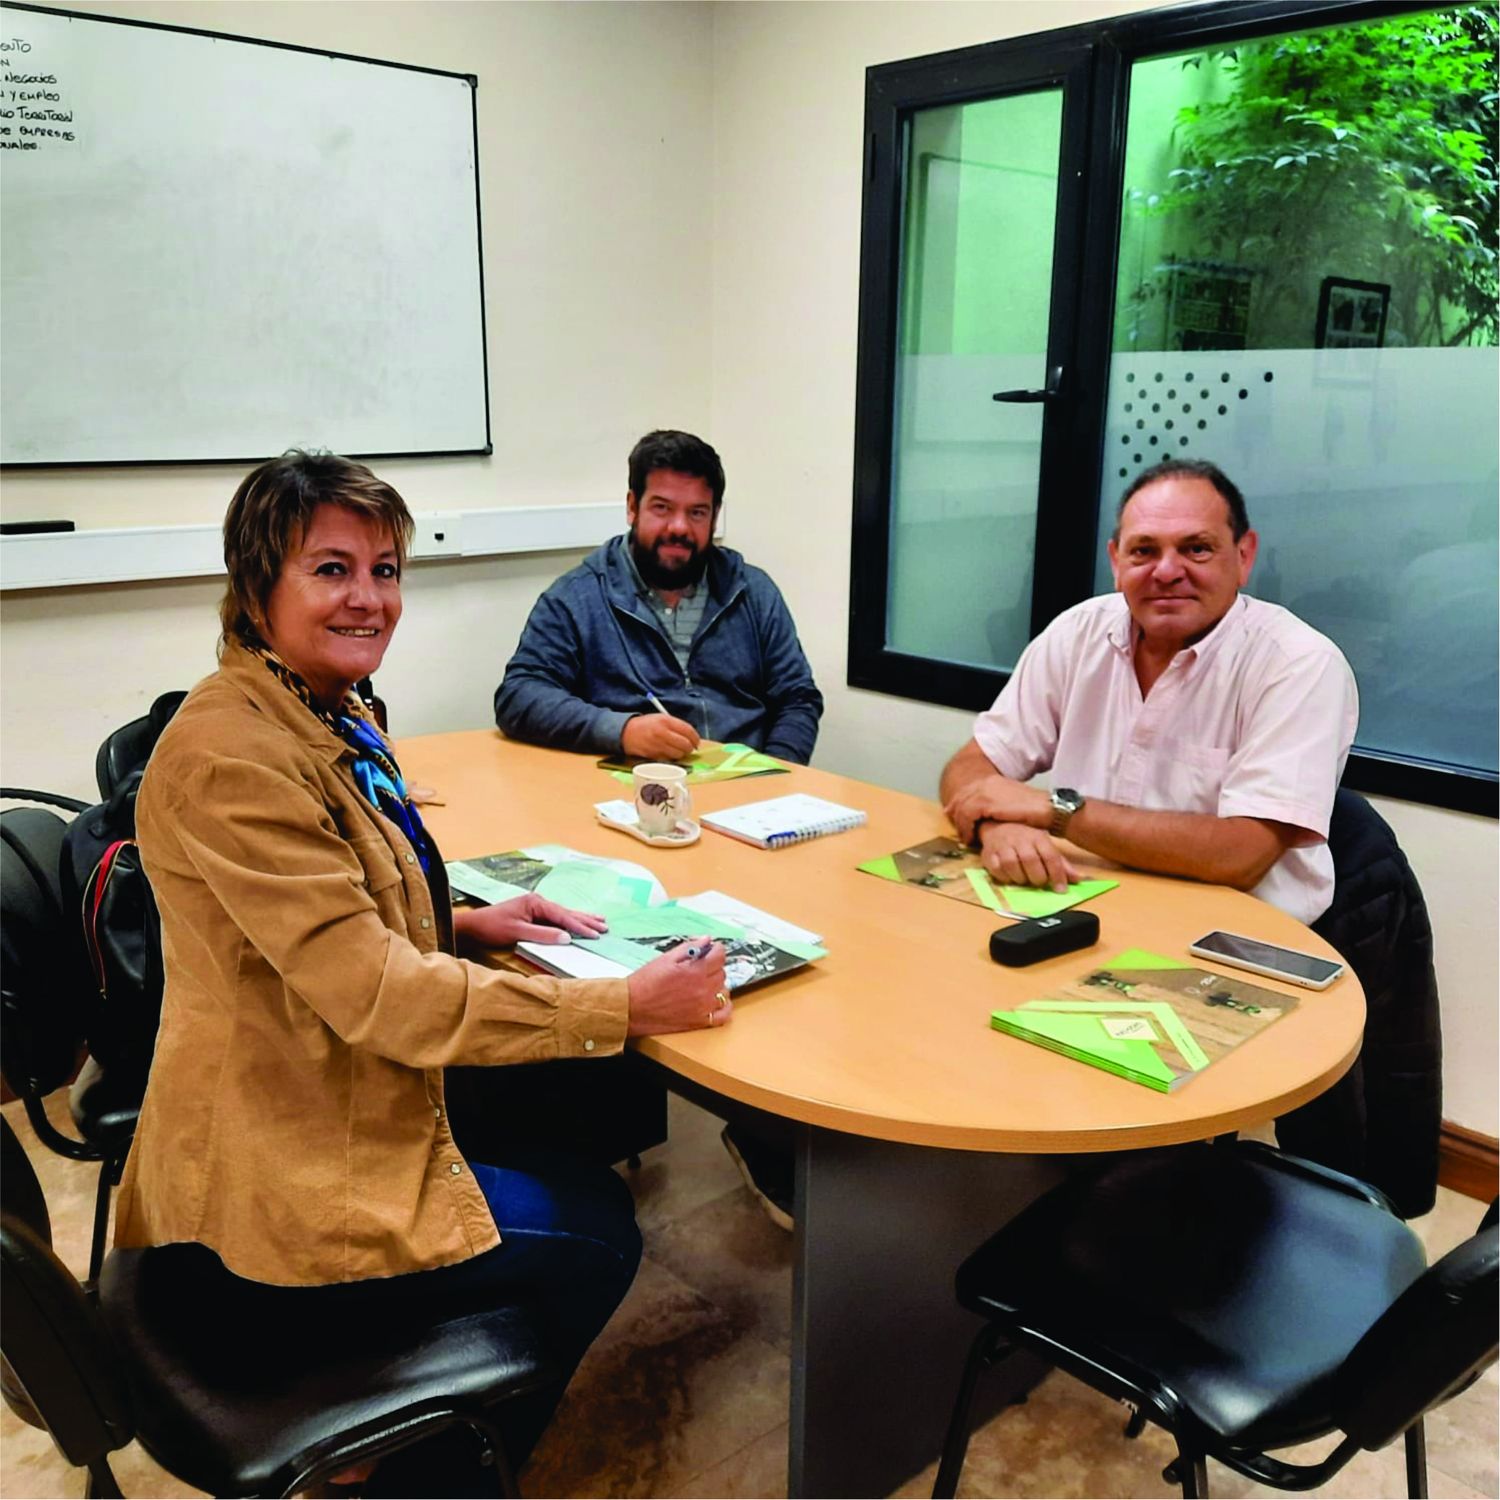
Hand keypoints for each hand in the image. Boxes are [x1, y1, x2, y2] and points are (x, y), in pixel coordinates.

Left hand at [453, 893, 607, 947]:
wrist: (473, 926)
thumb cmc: (492, 927)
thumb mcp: (517, 932)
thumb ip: (543, 935)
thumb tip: (567, 938)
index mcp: (536, 903)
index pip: (562, 916)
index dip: (580, 926)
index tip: (595, 934)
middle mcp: (538, 902)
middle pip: (566, 912)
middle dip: (586, 920)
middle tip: (605, 926)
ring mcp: (535, 907)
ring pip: (563, 914)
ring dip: (580, 919)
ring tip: (599, 921)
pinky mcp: (532, 914)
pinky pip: (556, 918)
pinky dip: (569, 921)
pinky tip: (576, 922)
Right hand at [621, 713, 699, 760]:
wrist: (626, 732)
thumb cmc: (646, 725)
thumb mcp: (660, 718)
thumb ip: (676, 725)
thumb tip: (691, 737)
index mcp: (666, 721)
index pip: (688, 730)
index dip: (695, 738)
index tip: (697, 742)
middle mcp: (662, 733)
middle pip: (685, 744)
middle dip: (690, 748)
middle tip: (689, 748)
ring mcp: (657, 745)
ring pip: (678, 754)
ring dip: (681, 754)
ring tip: (678, 751)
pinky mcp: (653, 755)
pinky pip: (669, 759)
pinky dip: (671, 758)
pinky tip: (668, 754)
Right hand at [627, 939, 730, 1036]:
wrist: (631, 1008)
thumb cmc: (644, 983)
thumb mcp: (665, 959)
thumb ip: (689, 948)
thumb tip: (707, 940)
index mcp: (695, 971)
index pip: (720, 956)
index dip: (716, 950)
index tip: (711, 951)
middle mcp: (703, 989)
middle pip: (721, 973)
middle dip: (713, 967)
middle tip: (699, 968)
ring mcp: (703, 1007)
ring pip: (723, 992)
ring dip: (716, 986)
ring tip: (702, 985)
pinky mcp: (699, 1022)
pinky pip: (724, 1014)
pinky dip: (723, 1007)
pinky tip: (713, 1001)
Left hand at [944, 776, 1048, 843]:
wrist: (1047, 809)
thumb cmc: (1034, 810)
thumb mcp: (1010, 802)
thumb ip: (996, 803)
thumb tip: (987, 812)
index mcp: (992, 781)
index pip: (967, 791)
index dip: (958, 804)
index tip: (953, 815)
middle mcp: (986, 783)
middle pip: (961, 798)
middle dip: (955, 814)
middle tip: (956, 829)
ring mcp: (985, 792)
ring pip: (962, 808)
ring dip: (962, 825)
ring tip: (966, 838)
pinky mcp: (986, 803)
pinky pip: (967, 815)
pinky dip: (966, 828)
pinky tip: (971, 838)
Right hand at [979, 821, 1078, 893]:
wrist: (997, 826)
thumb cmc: (1024, 838)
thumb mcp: (1044, 846)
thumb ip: (1060, 863)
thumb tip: (1078, 879)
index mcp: (1037, 836)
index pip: (1050, 856)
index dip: (1057, 874)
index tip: (1061, 889)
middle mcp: (1020, 839)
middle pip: (1030, 860)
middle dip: (1037, 877)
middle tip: (1040, 883)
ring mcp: (1002, 845)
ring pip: (1011, 864)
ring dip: (1020, 878)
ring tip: (1024, 880)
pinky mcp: (988, 854)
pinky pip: (996, 869)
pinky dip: (1005, 877)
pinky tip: (1011, 877)